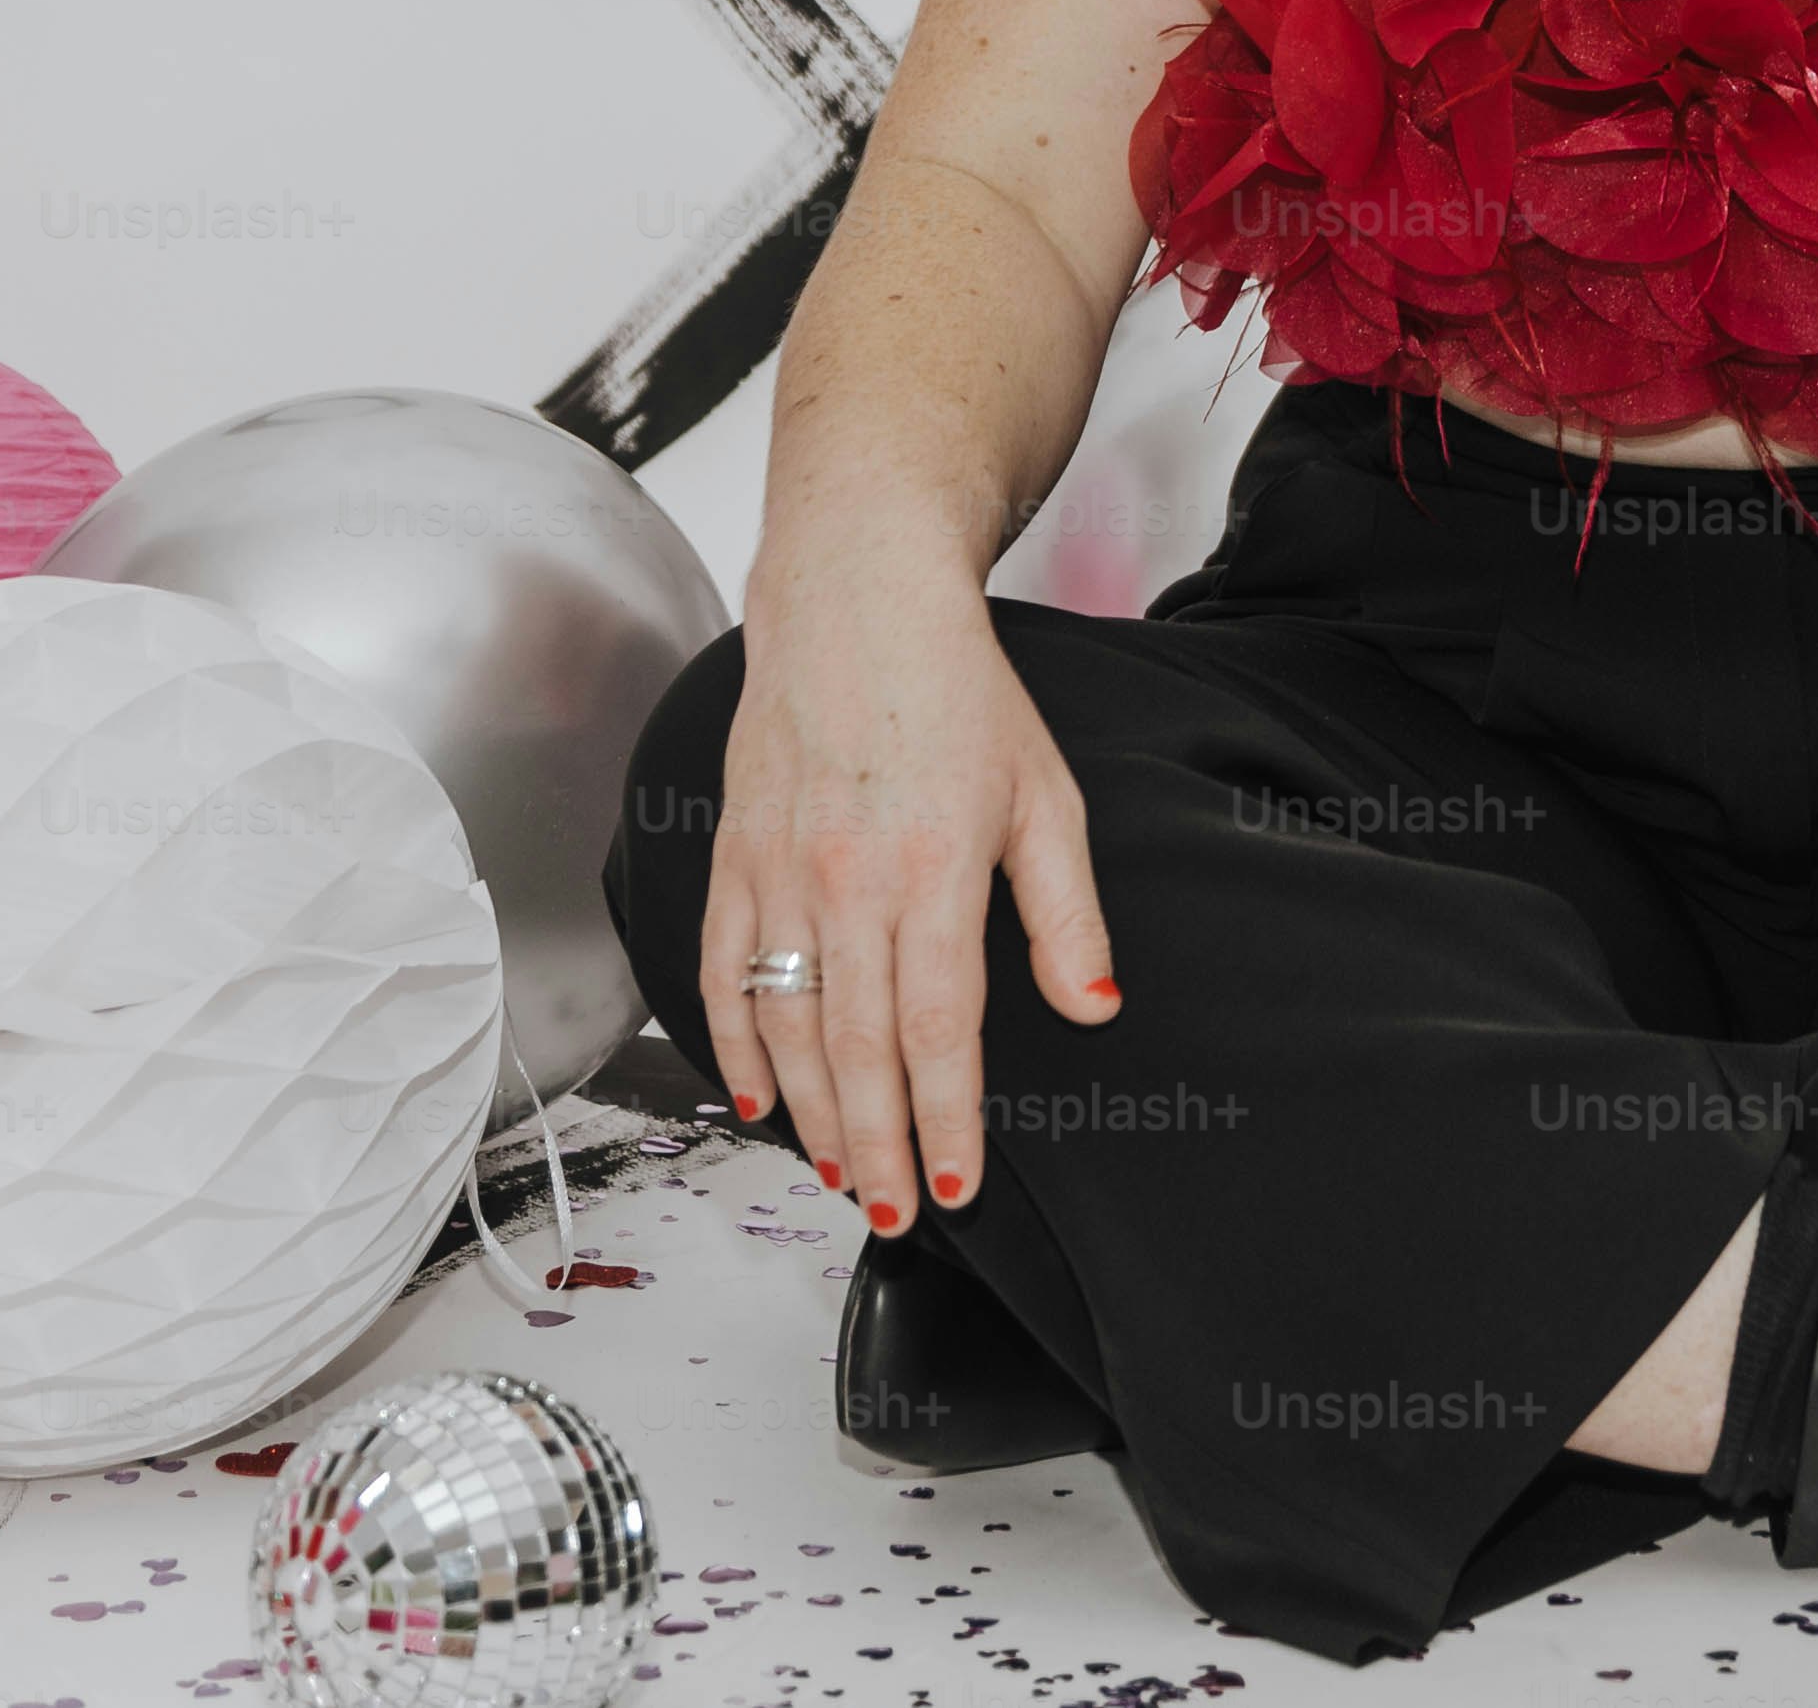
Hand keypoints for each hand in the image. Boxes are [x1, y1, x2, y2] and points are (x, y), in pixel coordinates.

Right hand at [702, 516, 1120, 1234]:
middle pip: (858, 1050)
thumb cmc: (959, 693)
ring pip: (786, 1027)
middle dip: (876, 1146)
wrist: (857, 602)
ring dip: (811, 1114)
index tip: (955, 1186)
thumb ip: (1067, 913)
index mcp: (933, 871)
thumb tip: (1095, 1007)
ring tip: (838, 1173)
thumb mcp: (1044, 795)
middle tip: (891, 1216)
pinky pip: (723, 973)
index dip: (946, 1120)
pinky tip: (759, 1097)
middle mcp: (847, 882)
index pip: (940, 1030)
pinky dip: (734, 1047)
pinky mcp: (734, 858)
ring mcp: (779, 873)